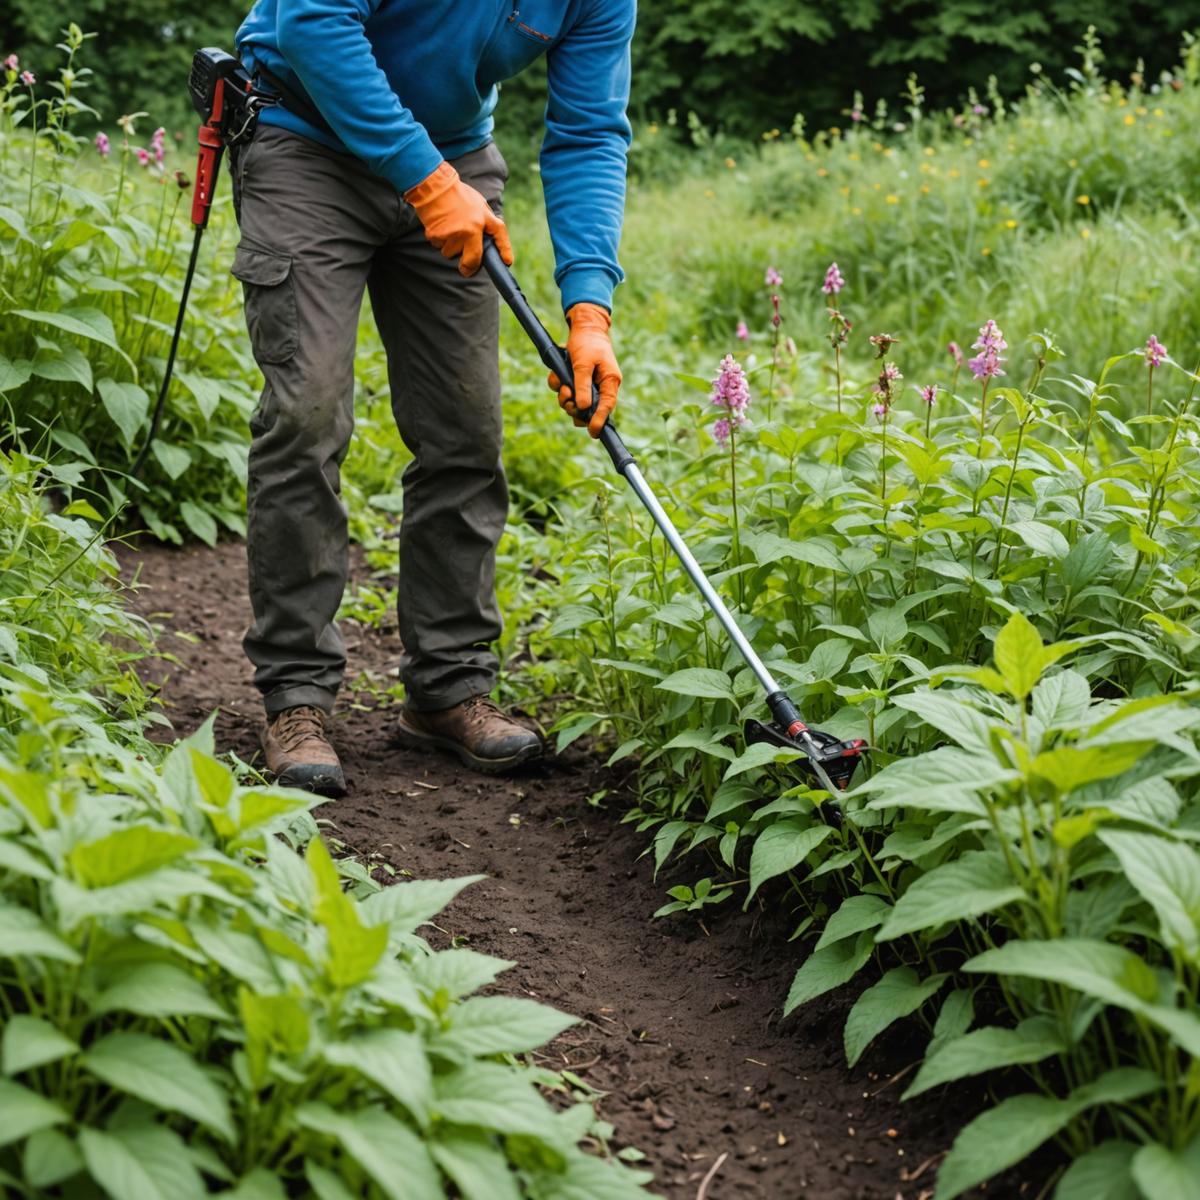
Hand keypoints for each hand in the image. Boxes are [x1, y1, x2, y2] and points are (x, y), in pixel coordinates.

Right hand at [404, 161, 512, 276]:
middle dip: (469, 267)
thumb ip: (484, 219)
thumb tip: (487, 237)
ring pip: (451, 253)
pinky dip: (438, 239)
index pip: (499, 234)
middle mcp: (471, 228)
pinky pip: (438, 246)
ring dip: (450, 246)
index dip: (505, 249)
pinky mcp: (437, 235)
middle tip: (466, 269)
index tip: (507, 262)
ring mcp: (454, 234)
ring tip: (448, 227)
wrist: (434, 185)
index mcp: (483, 217)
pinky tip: (438, 225)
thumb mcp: (478, 203)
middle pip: (472, 259)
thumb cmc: (456, 194)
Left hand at [546, 303, 620, 436]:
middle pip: (589, 410)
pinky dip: (558, 387)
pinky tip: (557, 377)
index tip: (593, 433)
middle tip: (566, 399)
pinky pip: (567, 392)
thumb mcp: (583, 364)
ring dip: (564, 399)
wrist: (583, 327)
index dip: (600, 421)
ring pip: (575, 404)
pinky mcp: (578, 381)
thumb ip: (583, 385)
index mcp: (610, 382)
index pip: (607, 406)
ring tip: (562, 387)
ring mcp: (589, 385)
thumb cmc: (587, 343)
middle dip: (574, 408)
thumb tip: (583, 407)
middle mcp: (601, 386)